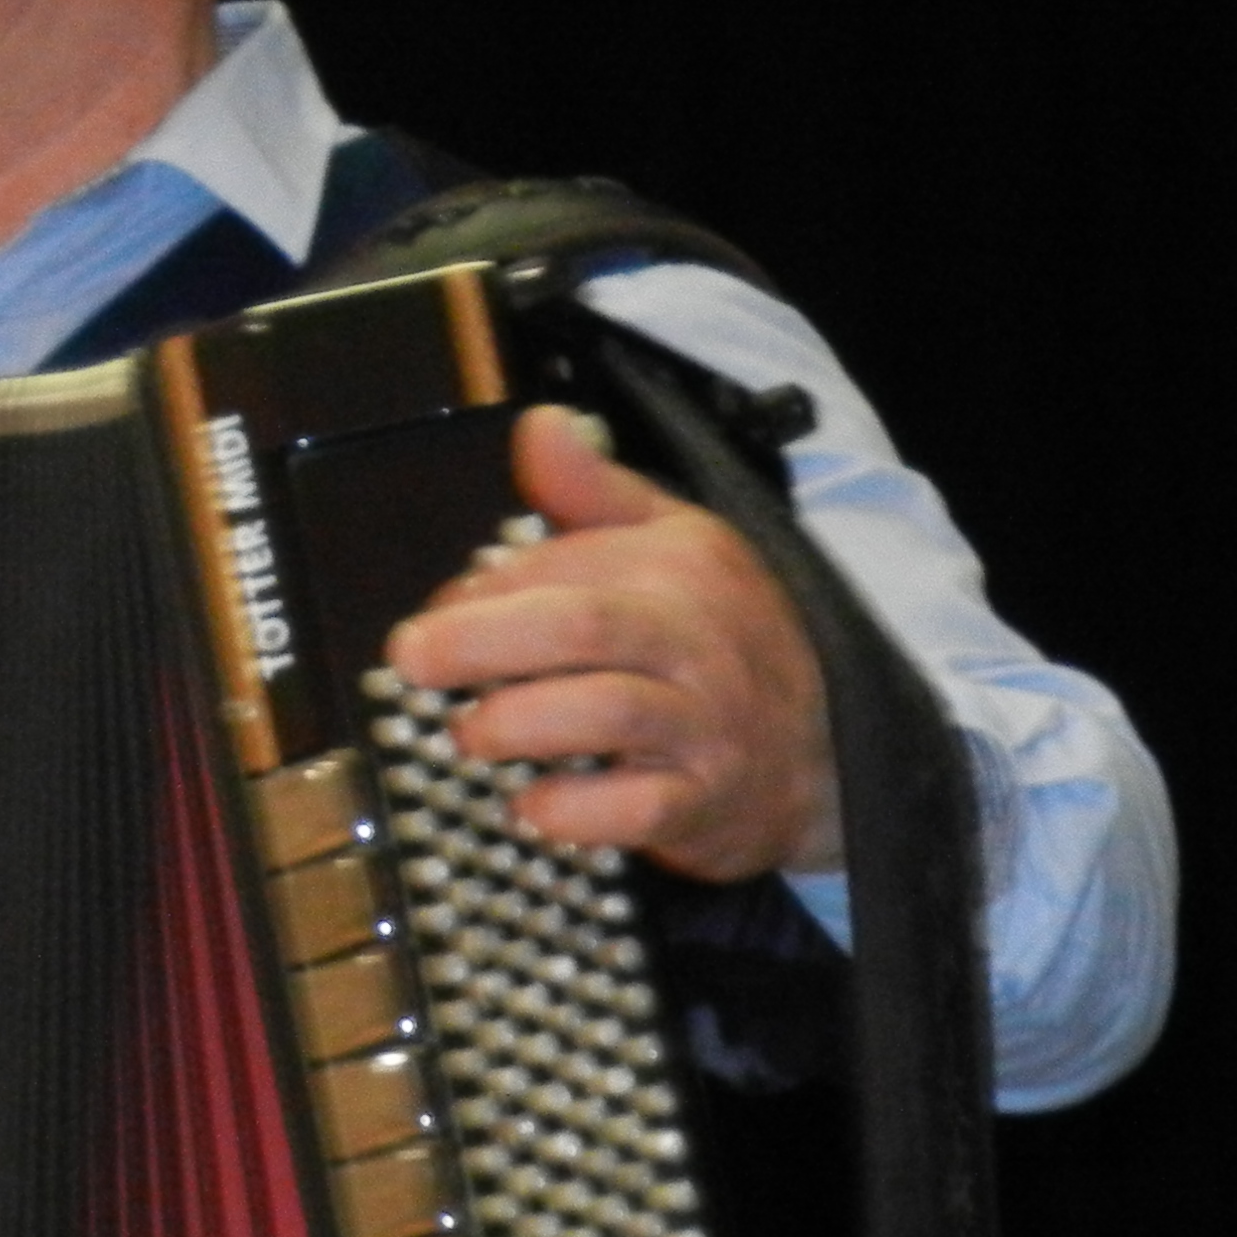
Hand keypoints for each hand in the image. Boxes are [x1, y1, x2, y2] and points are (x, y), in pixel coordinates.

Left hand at [381, 404, 841, 884]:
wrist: (822, 752)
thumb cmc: (719, 641)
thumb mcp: (676, 544)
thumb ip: (596, 492)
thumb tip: (539, 426)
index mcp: (681, 564)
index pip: (566, 565)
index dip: (481, 593)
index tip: (433, 620)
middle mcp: (697, 639)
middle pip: (582, 626)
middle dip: (482, 640)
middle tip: (413, 660)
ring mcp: (705, 725)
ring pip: (610, 713)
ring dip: (519, 723)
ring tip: (471, 733)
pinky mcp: (704, 804)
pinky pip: (638, 810)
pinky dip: (575, 810)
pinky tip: (531, 805)